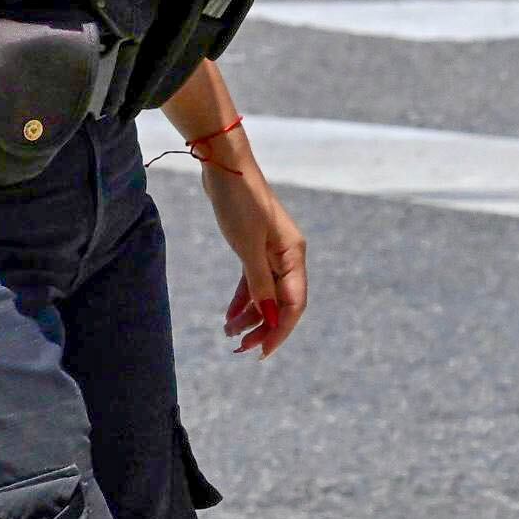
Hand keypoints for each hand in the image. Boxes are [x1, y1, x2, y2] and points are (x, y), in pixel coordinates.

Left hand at [198, 132, 307, 356]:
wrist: (225, 166)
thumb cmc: (240, 202)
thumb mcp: (248, 246)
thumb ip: (259, 283)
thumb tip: (270, 317)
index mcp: (294, 255)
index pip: (294, 303)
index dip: (280, 330)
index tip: (262, 351)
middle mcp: (287, 256)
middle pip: (281, 302)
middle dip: (263, 327)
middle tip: (240, 348)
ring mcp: (271, 251)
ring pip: (265, 294)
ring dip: (250, 315)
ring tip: (229, 335)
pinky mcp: (253, 246)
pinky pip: (253, 281)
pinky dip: (243, 299)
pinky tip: (229, 317)